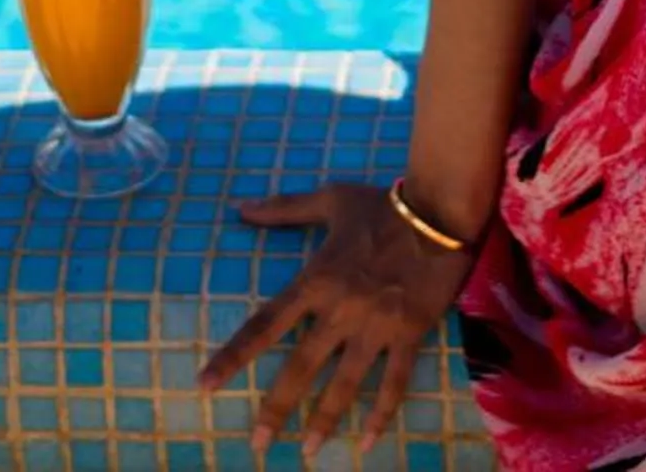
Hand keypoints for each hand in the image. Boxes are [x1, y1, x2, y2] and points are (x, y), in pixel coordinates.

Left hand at [199, 182, 479, 459]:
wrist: (440, 210)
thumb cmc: (383, 206)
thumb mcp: (330, 199)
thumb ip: (285, 208)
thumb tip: (241, 209)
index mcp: (316, 281)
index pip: (264, 325)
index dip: (233, 356)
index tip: (206, 385)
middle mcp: (340, 310)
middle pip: (300, 367)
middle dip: (276, 408)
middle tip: (258, 443)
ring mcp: (376, 326)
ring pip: (345, 383)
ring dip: (325, 420)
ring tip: (308, 450)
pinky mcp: (409, 333)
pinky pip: (395, 380)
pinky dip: (383, 412)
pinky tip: (370, 441)